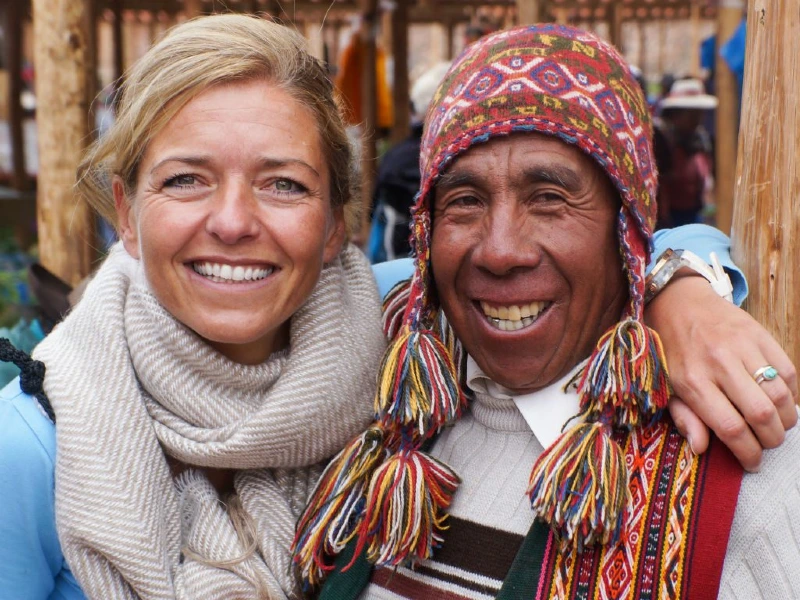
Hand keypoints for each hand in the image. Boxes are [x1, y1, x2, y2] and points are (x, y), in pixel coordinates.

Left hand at [645, 273, 797, 471]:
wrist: (678, 303)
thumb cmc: (671, 351)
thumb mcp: (666, 386)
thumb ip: (684, 418)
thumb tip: (701, 449)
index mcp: (691, 381)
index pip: (730, 427)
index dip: (748, 453)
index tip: (753, 463)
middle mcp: (718, 363)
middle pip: (761, 413)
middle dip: (771, 439)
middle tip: (767, 444)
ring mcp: (741, 346)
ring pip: (780, 394)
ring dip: (785, 419)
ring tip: (777, 426)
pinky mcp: (759, 333)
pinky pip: (787, 370)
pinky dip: (790, 392)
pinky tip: (780, 400)